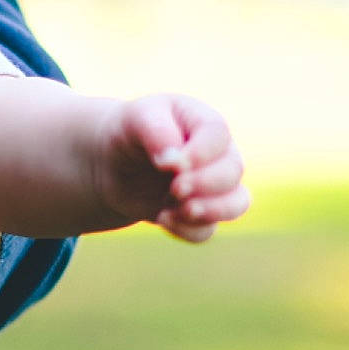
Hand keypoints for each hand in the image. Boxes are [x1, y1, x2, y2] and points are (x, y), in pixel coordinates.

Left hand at [105, 94, 248, 241]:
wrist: (112, 162)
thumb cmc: (129, 131)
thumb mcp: (135, 119)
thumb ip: (157, 132)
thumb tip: (176, 161)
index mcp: (203, 122)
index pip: (218, 135)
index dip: (200, 154)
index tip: (168, 165)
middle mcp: (218, 153)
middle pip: (233, 170)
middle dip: (204, 184)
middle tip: (174, 188)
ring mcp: (213, 186)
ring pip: (236, 203)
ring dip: (209, 211)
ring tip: (174, 211)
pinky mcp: (200, 213)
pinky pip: (208, 230)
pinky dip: (188, 230)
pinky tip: (163, 219)